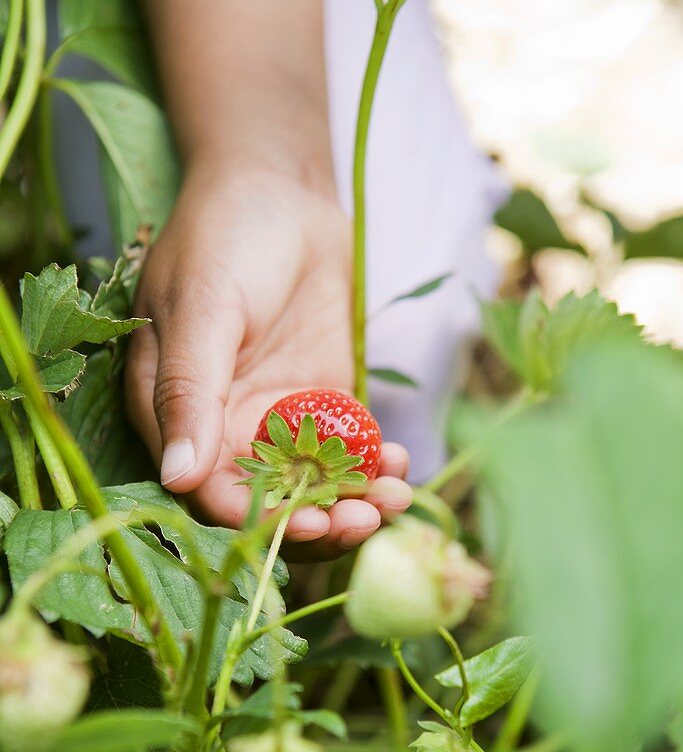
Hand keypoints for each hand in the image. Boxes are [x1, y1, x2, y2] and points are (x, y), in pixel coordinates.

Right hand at [126, 163, 411, 554]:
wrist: (280, 188)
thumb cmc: (224, 235)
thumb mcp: (202, 308)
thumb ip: (188, 391)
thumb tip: (176, 476)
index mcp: (177, 414)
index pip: (211, 493)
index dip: (261, 521)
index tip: (313, 525)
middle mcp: (224, 428)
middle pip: (270, 503)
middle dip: (320, 521)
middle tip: (368, 518)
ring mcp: (276, 420)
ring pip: (314, 487)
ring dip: (355, 501)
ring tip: (396, 497)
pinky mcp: (321, 406)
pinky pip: (347, 454)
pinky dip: (374, 468)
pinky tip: (399, 464)